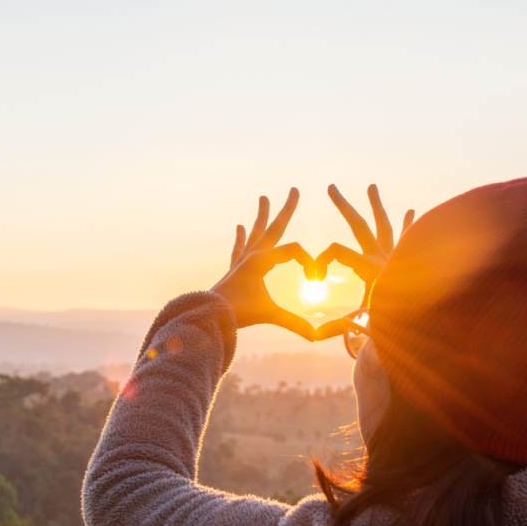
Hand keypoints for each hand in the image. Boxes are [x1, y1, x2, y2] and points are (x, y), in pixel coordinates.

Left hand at [212, 188, 316, 340]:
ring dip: (261, 216)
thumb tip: (317, 336)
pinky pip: (239, 248)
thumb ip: (294, 323)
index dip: (309, 262)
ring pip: (255, 232)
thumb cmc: (238, 313)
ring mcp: (242, 261)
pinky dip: (240, 238)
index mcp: (261, 259)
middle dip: (286, 209)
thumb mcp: (270, 315)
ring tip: (263, 197)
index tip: (315, 280)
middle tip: (294, 189)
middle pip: (273, 227)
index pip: (294, 250)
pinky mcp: (234, 269)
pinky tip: (239, 226)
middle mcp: (251, 254)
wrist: (209, 314)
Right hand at [313, 183, 413, 339]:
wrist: (429, 325)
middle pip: (360, 225)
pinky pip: (409, 239)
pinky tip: (411, 211)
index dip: (322, 260)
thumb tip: (325, 333)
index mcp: (370, 269)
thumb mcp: (365, 324)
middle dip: (344, 206)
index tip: (314, 279)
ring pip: (385, 225)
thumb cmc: (396, 324)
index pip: (338, 251)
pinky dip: (410, 225)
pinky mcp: (409, 263)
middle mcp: (384, 258)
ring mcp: (397, 258)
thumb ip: (348, 325)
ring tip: (372, 186)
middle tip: (331, 188)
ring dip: (377, 206)